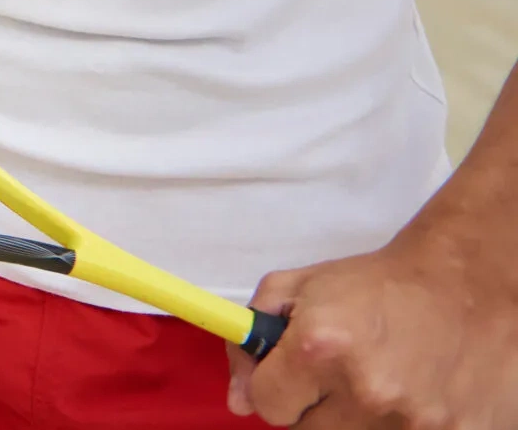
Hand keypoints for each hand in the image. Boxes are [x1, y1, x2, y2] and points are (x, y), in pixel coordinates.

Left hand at [230, 222, 517, 426]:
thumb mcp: (297, 290)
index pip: (267, 404)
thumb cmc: (377, 286)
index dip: (273, 385)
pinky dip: (395, 424)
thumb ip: (250, 341)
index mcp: (320, 348)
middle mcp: (365, 391)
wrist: (462, 286)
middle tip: (339, 371)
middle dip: (313, 402)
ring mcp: (411, 421)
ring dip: (353, 416)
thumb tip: (238, 400)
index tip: (289, 373)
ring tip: (375, 377)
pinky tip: (408, 392)